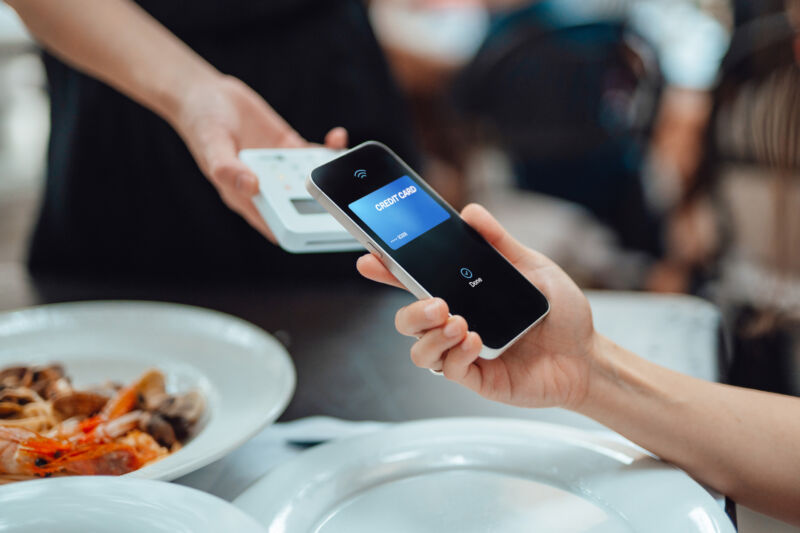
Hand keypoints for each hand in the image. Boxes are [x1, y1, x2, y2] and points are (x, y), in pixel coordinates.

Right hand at [170, 75, 347, 242]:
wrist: (206, 93)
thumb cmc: (200, 123)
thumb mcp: (211, 145)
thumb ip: (227, 168)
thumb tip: (251, 185)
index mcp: (244, 196)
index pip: (275, 224)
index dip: (298, 233)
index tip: (320, 230)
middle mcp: (265, 186)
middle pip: (300, 205)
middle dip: (322, 204)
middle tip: (342, 195)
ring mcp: (279, 168)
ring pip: (312, 180)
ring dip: (329, 175)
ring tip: (343, 164)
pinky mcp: (288, 148)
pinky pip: (313, 154)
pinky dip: (327, 150)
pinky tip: (337, 139)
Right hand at [357, 203, 595, 409]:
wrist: (586, 354)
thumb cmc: (559, 314)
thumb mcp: (532, 267)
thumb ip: (499, 242)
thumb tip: (472, 214)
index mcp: (464, 295)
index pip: (416, 283)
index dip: (388, 272)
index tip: (371, 260)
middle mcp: (457, 324)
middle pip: (407, 320)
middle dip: (411, 311)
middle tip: (437, 303)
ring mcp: (464, 353)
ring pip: (419, 350)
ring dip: (430, 336)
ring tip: (457, 323)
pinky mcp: (478, 378)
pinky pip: (448, 370)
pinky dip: (455, 354)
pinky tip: (474, 341)